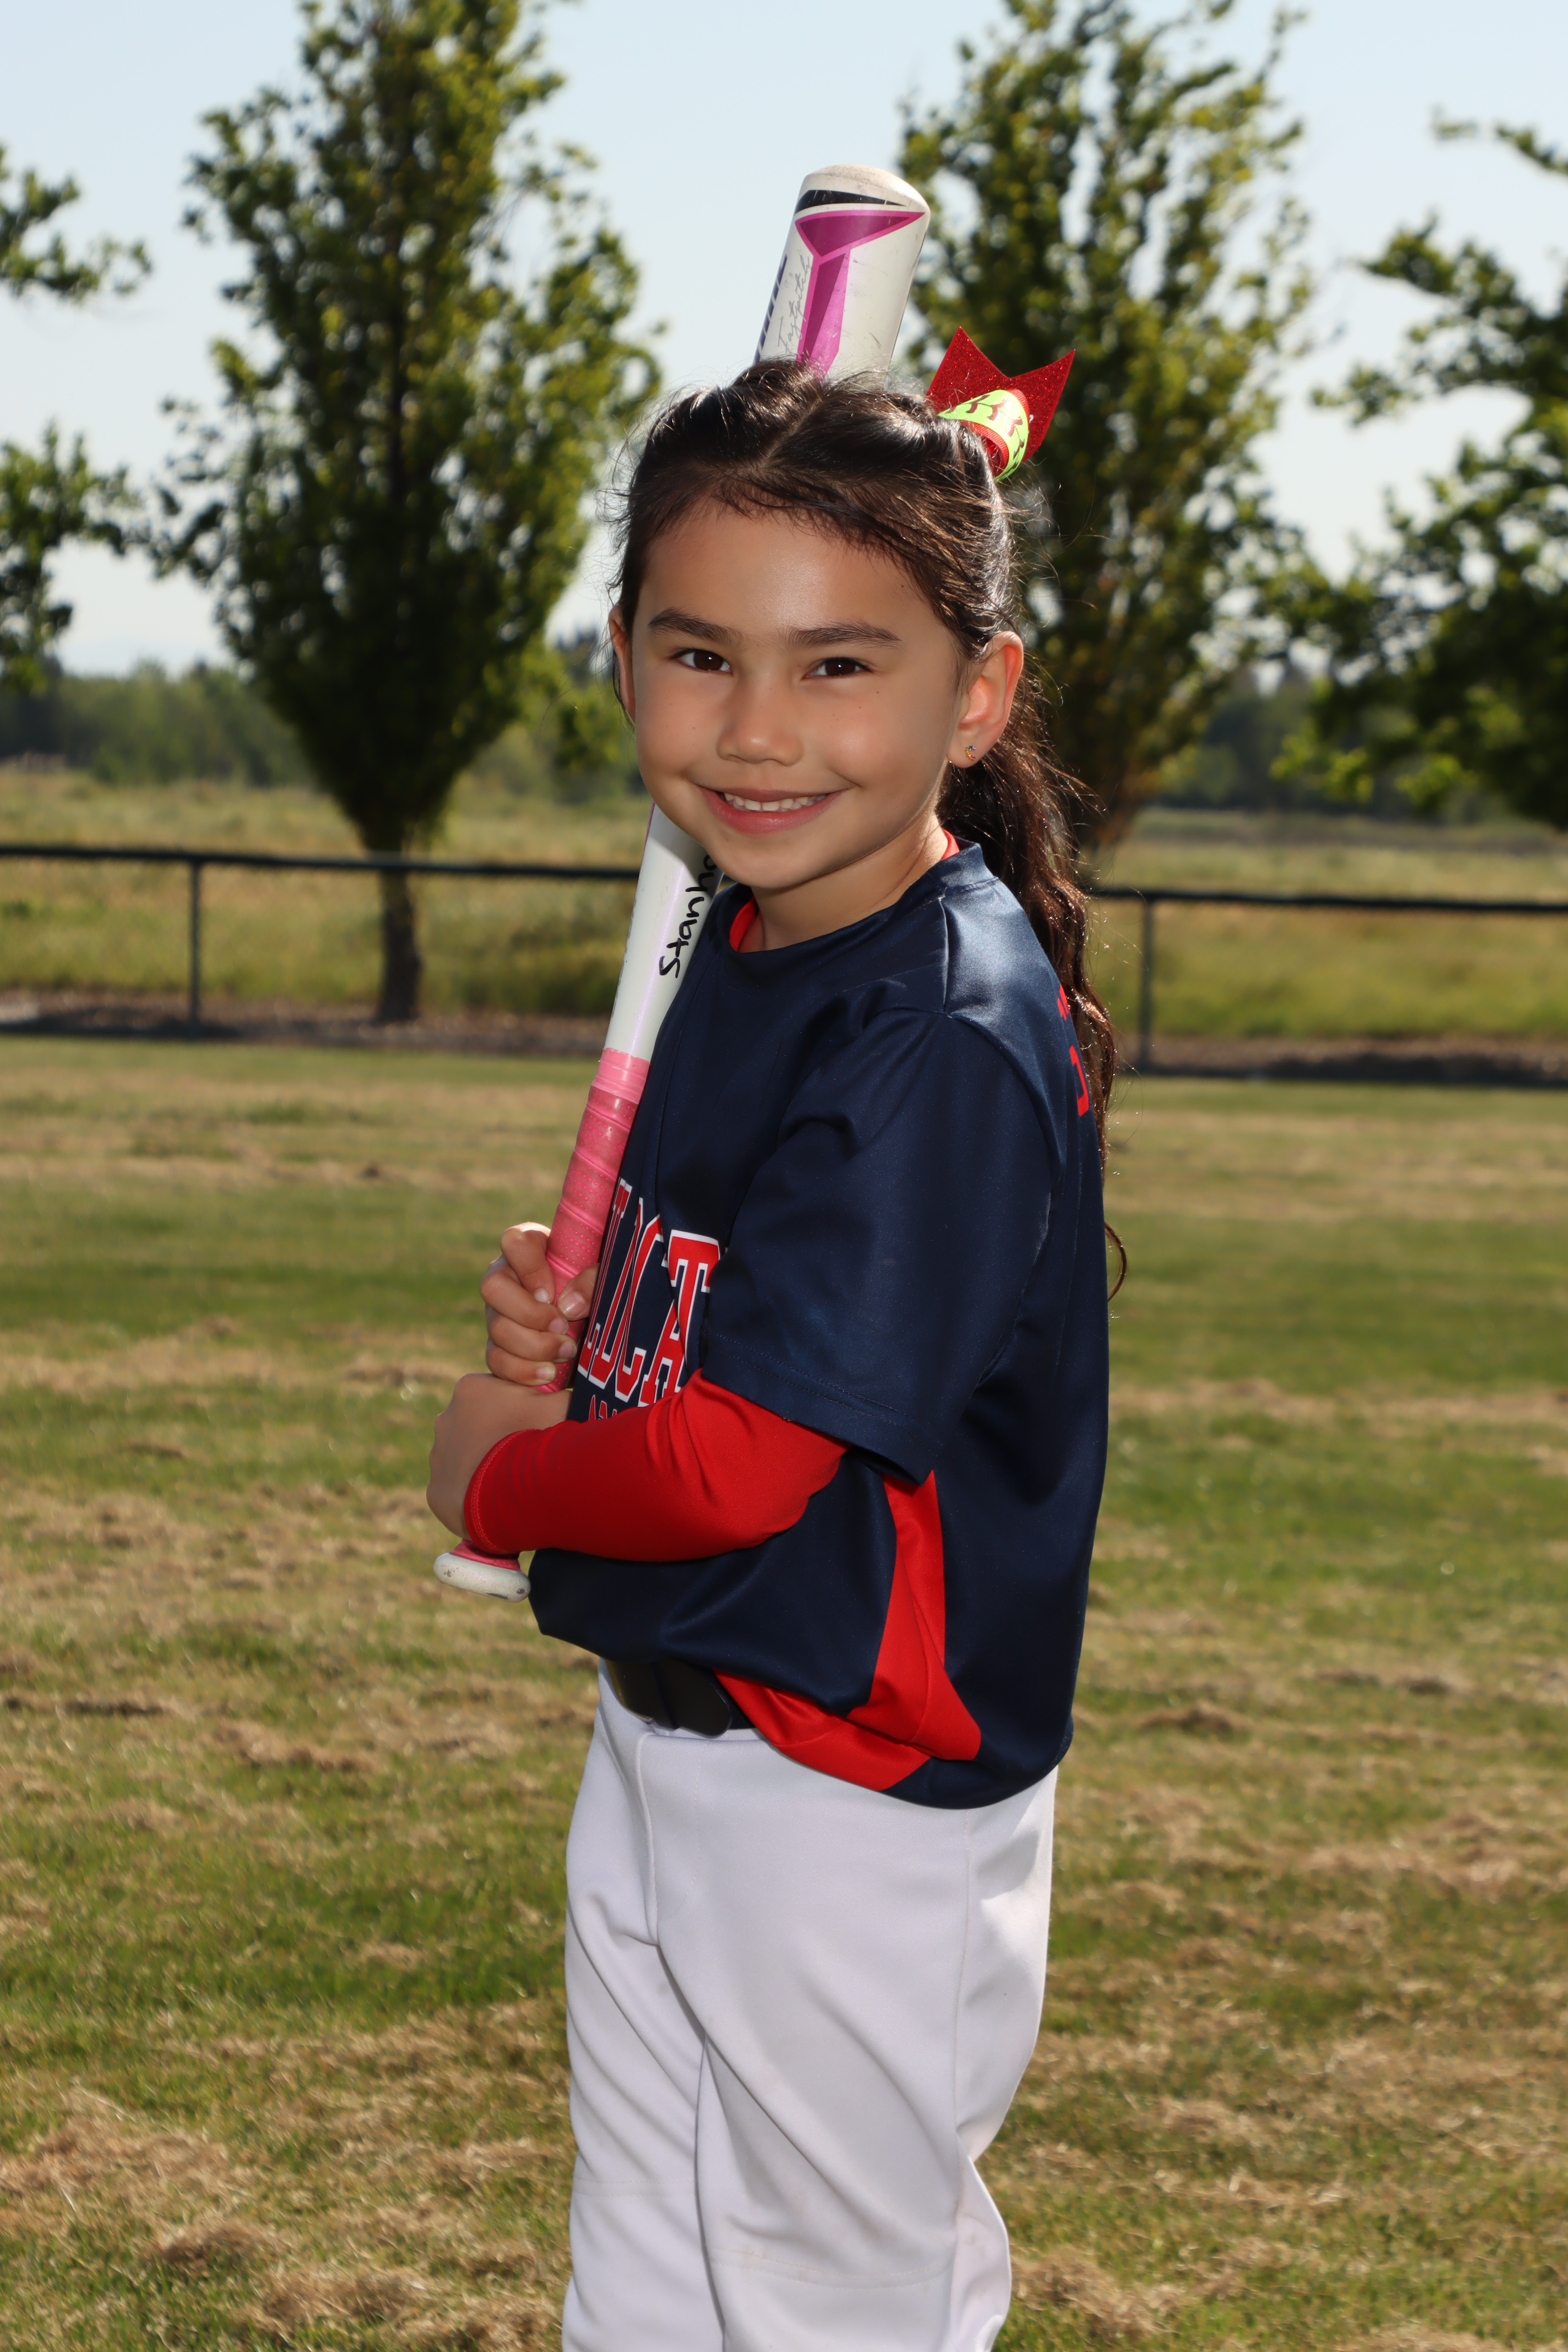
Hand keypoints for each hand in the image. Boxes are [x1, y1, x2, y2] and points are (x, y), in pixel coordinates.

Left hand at [427, 1372, 569, 1536]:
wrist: (513, 1494)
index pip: (499, 1396)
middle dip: (502, 1437)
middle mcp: (446, 1418)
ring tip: (514, 1481)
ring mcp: (437, 1457)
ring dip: (487, 1465)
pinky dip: (476, 1494)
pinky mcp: (435, 1491)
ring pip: (468, 1458)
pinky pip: (459, 1490)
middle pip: (481, 1425)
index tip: (538, 1429)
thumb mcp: (562, 1404)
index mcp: (471, 1388)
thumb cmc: (536, 1440)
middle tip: (528, 1456)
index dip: (523, 1412)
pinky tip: (497, 1501)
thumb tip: (578, 1385)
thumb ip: (566, 1391)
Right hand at [480, 1223, 599, 1387]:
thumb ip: (594, 1280)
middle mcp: (506, 1277)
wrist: (601, 1324)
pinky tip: (549, 1374)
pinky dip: (523, 1371)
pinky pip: (496, 1360)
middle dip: (529, 1314)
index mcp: (531, 1248)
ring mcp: (498, 1312)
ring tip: (567, 1351)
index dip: (530, 1269)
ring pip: (496, 1329)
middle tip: (564, 1327)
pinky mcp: (500, 1345)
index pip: (514, 1242)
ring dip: (534, 1346)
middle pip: (493, 1288)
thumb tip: (568, 1306)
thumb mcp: (609, 1277)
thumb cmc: (604, 1288)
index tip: (553, 1293)